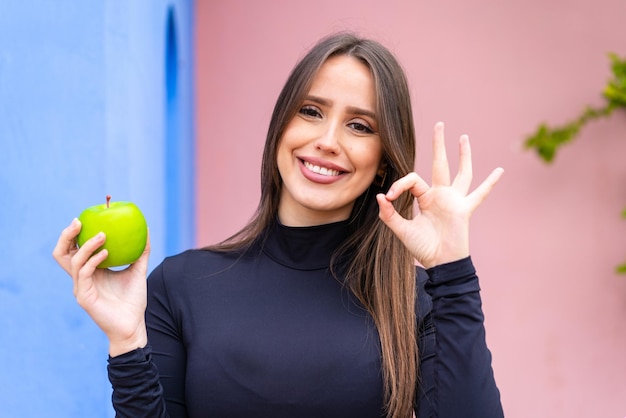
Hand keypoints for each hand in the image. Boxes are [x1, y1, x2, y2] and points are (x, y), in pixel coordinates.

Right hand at [52, 218, 149, 355]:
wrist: (133, 326)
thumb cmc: (133, 300)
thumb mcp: (138, 271)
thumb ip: (141, 252)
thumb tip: (146, 229)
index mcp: (90, 271)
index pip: (74, 248)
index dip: (74, 233)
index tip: (86, 216)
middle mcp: (81, 278)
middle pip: (62, 253)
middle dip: (67, 235)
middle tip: (80, 221)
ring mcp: (81, 287)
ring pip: (73, 260)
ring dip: (87, 245)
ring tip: (103, 234)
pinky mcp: (84, 297)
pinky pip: (84, 273)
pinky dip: (93, 260)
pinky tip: (106, 253)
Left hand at [377, 122, 502, 268]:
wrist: (439, 263)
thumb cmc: (422, 248)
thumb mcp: (402, 230)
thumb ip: (390, 214)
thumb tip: (382, 196)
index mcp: (425, 198)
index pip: (412, 180)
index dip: (399, 185)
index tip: (390, 198)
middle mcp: (441, 195)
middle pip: (440, 164)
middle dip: (439, 145)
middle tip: (440, 124)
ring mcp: (454, 200)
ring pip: (462, 173)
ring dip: (464, 155)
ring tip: (464, 137)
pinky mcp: (464, 209)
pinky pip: (479, 194)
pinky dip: (490, 184)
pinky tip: (500, 171)